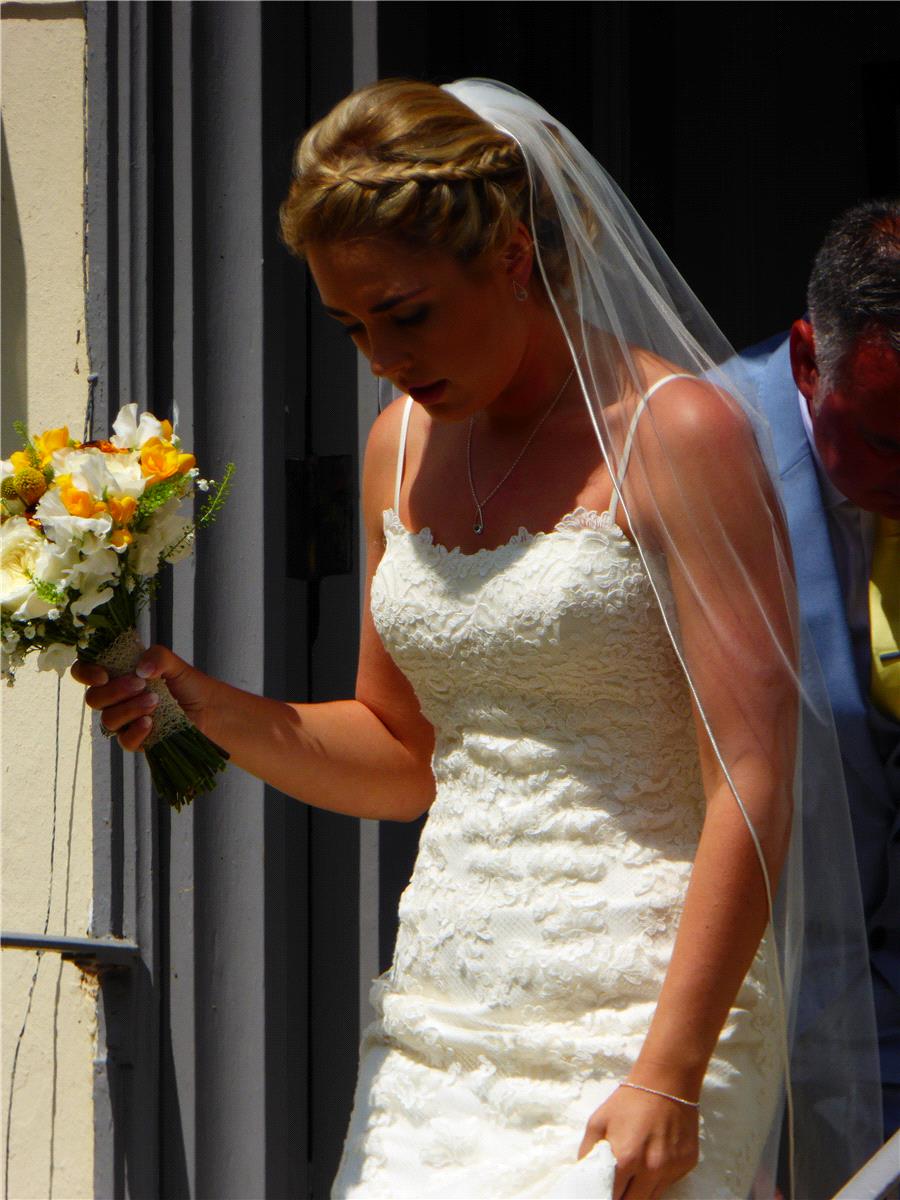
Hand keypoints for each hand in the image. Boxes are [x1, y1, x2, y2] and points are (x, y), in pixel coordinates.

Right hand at [72, 645, 214, 751]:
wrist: (211, 709)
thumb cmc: (188, 684)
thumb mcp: (175, 663)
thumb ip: (158, 656)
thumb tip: (141, 669)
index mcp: (118, 675)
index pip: (85, 673)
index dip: (85, 673)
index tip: (103, 675)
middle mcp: (117, 699)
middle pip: (93, 698)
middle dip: (115, 691)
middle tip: (140, 684)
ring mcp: (125, 721)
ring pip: (108, 720)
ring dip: (130, 708)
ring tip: (155, 701)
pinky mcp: (138, 740)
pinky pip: (125, 740)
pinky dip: (136, 730)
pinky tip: (151, 722)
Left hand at [578, 1085, 698, 1199]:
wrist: (666, 1082)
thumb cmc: (628, 1102)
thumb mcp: (598, 1121)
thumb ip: (588, 1152)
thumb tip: (585, 1176)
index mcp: (626, 1159)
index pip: (613, 1198)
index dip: (605, 1197)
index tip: (603, 1194)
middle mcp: (651, 1170)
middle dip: (622, 1199)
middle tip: (617, 1188)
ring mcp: (671, 1169)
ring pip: (652, 1198)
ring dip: (640, 1192)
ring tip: (632, 1177)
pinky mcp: (686, 1165)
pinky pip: (668, 1184)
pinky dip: (658, 1180)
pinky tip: (652, 1161)